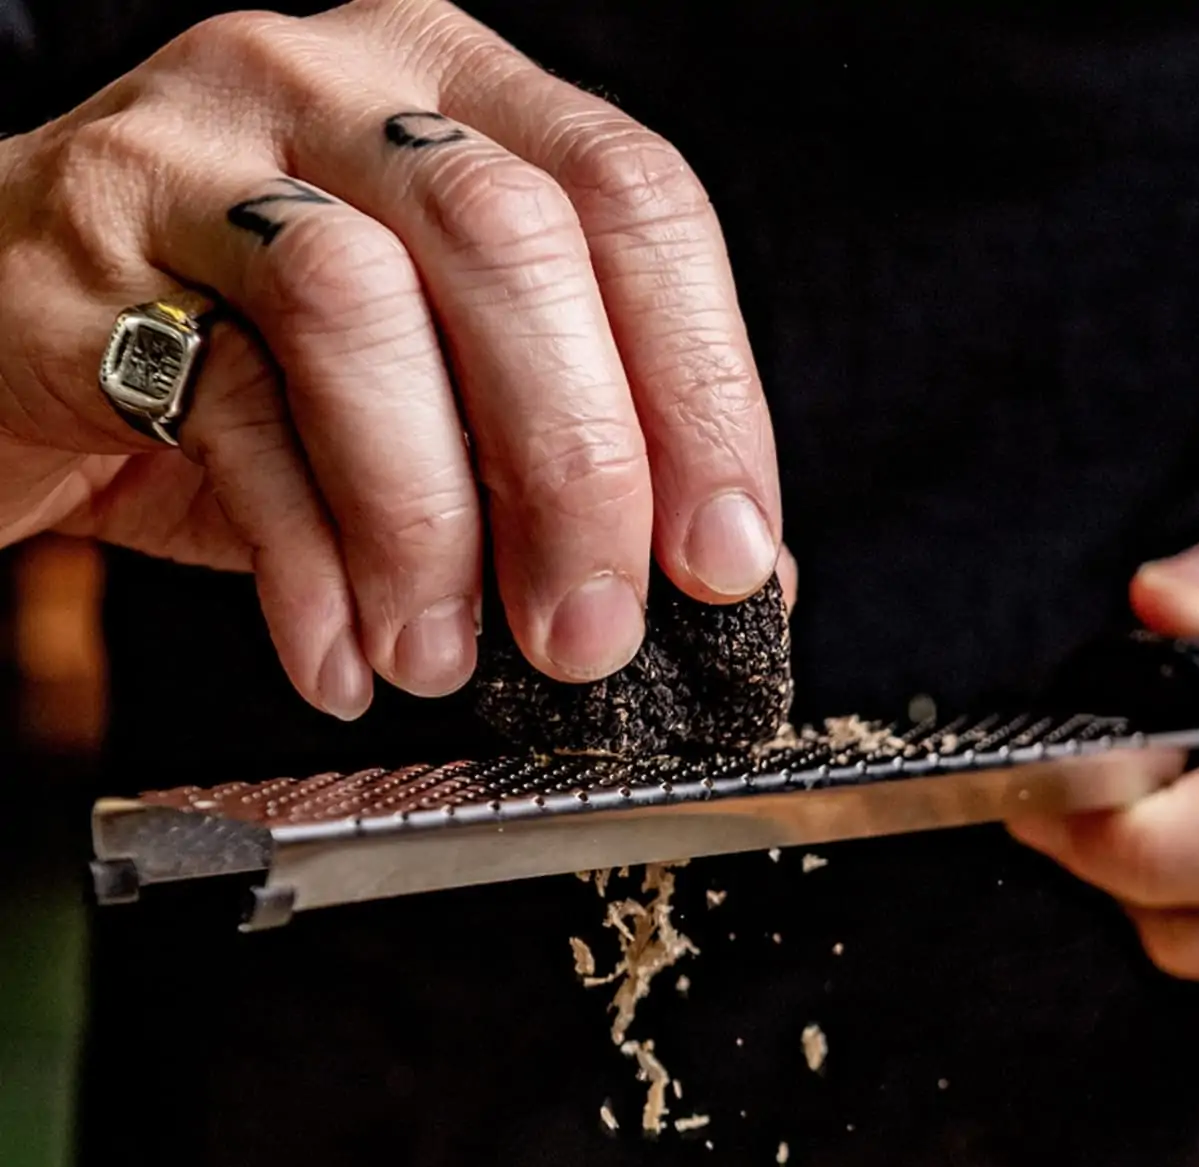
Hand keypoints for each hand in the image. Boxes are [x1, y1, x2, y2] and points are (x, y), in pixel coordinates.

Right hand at [0, 0, 780, 716]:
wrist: (13, 337)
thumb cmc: (249, 363)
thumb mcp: (437, 393)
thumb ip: (570, 457)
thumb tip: (738, 577)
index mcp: (463, 99)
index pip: (635, 199)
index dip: (701, 388)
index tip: (724, 554)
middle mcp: (345, 91)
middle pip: (512, 241)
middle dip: (576, 470)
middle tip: (588, 633)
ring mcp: (206, 150)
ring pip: (356, 306)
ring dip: (425, 521)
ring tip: (441, 656)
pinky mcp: (91, 253)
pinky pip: (223, 406)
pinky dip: (303, 562)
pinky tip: (340, 654)